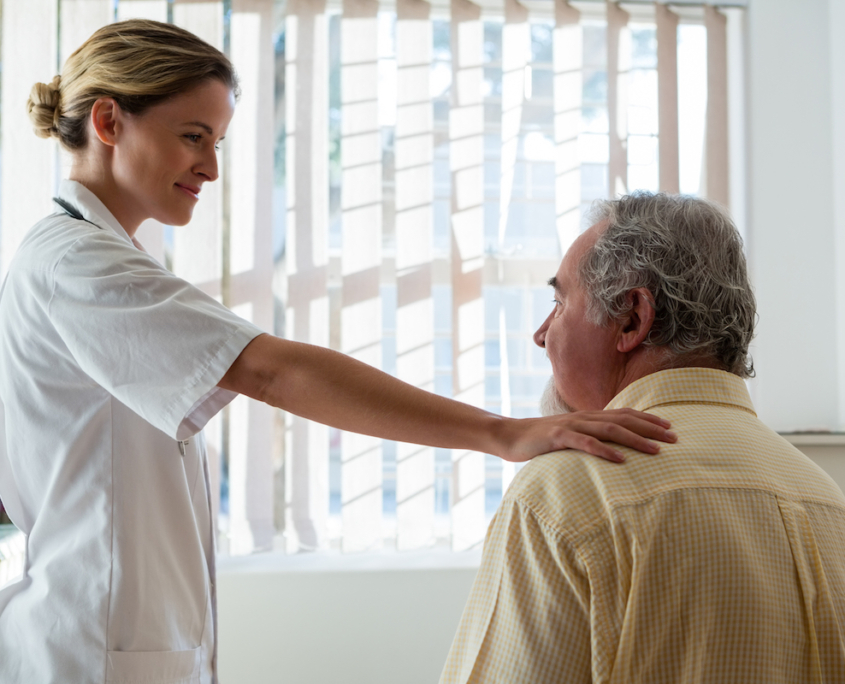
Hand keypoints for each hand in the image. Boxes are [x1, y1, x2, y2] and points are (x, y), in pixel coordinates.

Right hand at [495, 408, 676, 462]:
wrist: (509, 435)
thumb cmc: (541, 440)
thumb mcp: (569, 437)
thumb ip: (589, 438)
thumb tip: (611, 448)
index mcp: (588, 416)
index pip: (624, 414)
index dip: (648, 419)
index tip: (670, 427)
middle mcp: (584, 417)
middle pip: (623, 419)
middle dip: (651, 428)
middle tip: (675, 438)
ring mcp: (571, 425)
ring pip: (609, 429)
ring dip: (635, 439)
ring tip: (656, 450)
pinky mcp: (557, 437)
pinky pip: (585, 443)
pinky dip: (605, 451)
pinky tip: (620, 460)